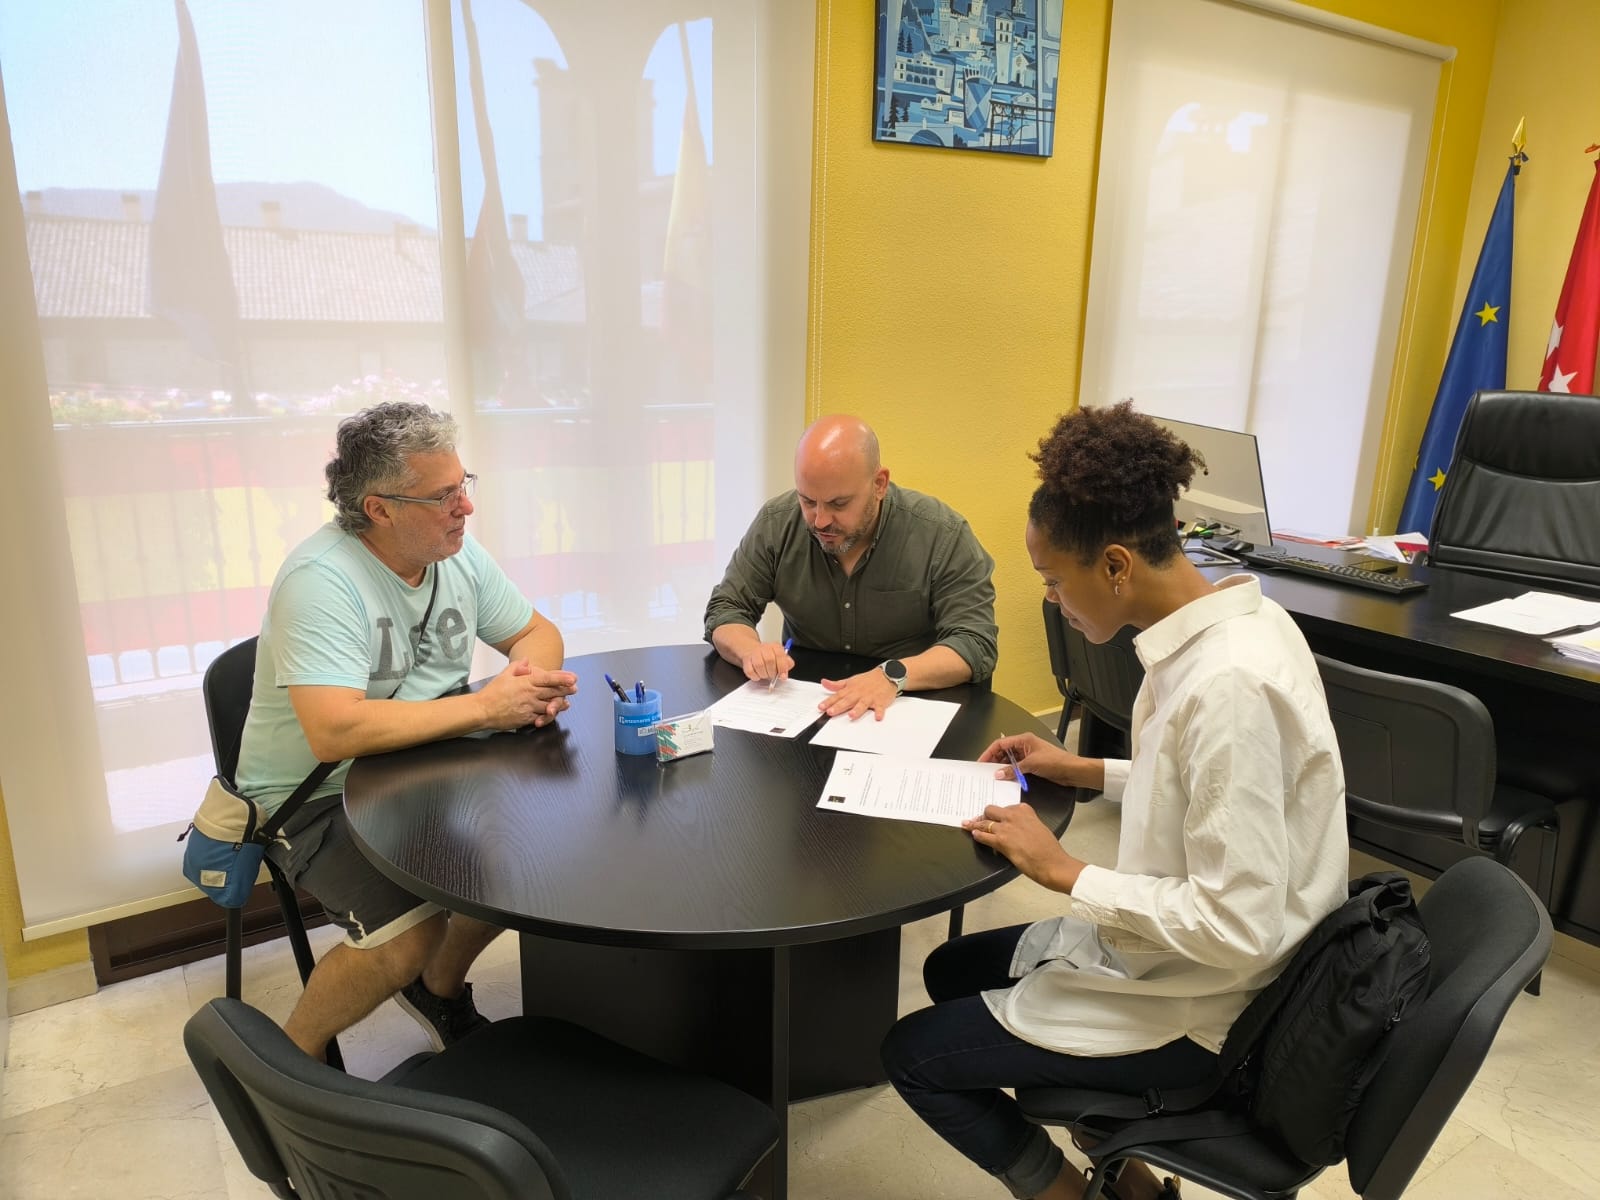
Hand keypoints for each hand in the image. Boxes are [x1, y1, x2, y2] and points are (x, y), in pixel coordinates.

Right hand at [479, 660, 577, 729]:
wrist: (482, 710)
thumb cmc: (493, 692)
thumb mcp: (504, 674)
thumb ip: (517, 667)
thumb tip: (527, 661)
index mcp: (526, 683)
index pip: (548, 679)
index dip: (562, 678)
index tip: (573, 678)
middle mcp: (530, 695)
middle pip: (553, 692)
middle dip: (565, 691)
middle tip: (574, 689)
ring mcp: (529, 708)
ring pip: (549, 706)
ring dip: (559, 705)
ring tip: (565, 703)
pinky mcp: (526, 719)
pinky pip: (540, 717)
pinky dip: (547, 716)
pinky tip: (551, 713)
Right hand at [739, 641, 794, 683]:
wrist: (753, 650)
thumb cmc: (769, 656)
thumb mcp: (781, 658)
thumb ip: (786, 665)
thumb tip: (784, 674)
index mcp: (775, 647)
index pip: (780, 655)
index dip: (782, 667)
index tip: (783, 676)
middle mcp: (764, 648)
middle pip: (769, 660)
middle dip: (772, 672)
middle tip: (773, 676)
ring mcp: (754, 653)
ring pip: (759, 666)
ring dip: (764, 674)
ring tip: (765, 674)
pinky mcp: (746, 660)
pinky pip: (750, 671)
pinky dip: (755, 676)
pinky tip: (758, 674)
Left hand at [819, 668, 897, 719]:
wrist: (886, 675)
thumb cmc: (868, 680)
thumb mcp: (850, 681)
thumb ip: (837, 685)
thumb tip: (824, 683)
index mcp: (851, 689)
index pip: (837, 696)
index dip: (828, 702)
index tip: (821, 707)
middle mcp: (859, 694)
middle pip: (847, 701)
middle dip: (839, 707)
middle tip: (831, 712)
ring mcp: (869, 698)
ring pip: (862, 704)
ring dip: (857, 710)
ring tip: (851, 715)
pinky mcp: (880, 701)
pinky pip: (880, 708)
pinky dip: (879, 712)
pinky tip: (877, 717)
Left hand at [963, 802, 1082, 891]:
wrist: (1052, 862)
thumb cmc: (1049, 849)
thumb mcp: (1039, 828)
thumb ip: (1026, 824)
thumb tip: (1017, 829)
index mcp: (1025, 811)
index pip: (1006, 807)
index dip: (999, 813)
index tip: (995, 815)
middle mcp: (1014, 816)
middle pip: (991, 810)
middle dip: (985, 815)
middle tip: (980, 820)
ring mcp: (1006, 828)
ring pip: (984, 822)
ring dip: (975, 824)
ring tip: (968, 824)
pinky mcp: (1001, 841)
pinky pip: (983, 836)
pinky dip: (977, 835)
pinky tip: (974, 835)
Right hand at [978, 732, 1082, 786]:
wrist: (1071, 770)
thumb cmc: (1056, 761)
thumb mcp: (1031, 764)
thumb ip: (1013, 770)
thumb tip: (998, 773)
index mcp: (1024, 740)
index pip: (1001, 743)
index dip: (989, 752)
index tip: (981, 761)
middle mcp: (1025, 746)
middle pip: (1004, 751)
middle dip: (994, 760)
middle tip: (985, 770)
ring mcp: (1028, 755)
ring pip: (1009, 760)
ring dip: (1002, 767)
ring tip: (993, 776)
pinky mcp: (1032, 764)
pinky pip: (1016, 767)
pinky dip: (1010, 772)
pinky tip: (1005, 778)